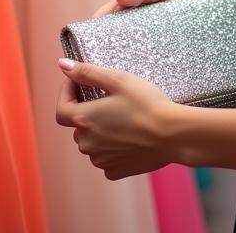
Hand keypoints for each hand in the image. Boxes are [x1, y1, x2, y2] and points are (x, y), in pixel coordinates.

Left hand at [55, 59, 179, 179]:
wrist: (173, 134)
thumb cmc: (147, 104)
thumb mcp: (118, 80)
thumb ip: (87, 72)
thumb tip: (62, 65)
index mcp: (84, 120)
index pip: (61, 109)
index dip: (66, 93)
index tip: (77, 83)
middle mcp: (88, 143)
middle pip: (78, 126)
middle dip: (88, 111)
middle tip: (109, 98)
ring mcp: (101, 160)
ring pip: (92, 142)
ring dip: (99, 130)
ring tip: (122, 117)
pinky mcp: (116, 171)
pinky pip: (106, 157)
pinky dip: (112, 147)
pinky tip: (128, 136)